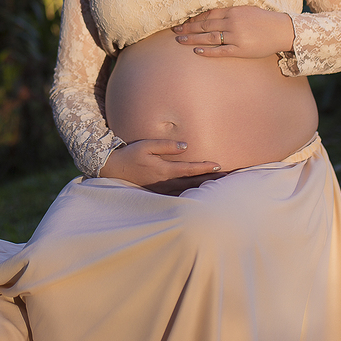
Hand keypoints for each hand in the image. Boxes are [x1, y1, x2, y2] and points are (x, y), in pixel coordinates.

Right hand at [99, 139, 223, 194]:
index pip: (190, 170)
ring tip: (218, 185)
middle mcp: (165, 183)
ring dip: (203, 188)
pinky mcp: (158, 194)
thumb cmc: (130, 155)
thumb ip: (166, 145)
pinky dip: (192, 193)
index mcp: (164, 170)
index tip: (218, 165)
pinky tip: (200, 192)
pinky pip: (179, 195)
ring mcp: (162, 190)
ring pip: (188, 191)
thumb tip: (185, 146)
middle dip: (210, 180)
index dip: (205, 168)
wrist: (113, 170)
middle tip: (227, 178)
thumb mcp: (146, 145)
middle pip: (193, 183)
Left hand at [172, 6, 294, 58]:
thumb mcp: (246, 10)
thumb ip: (230, 12)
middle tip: (174, 31)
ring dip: (192, 39)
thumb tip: (212, 14)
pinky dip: (208, 50)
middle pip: (204, 26)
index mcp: (233, 11)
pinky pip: (221, 50)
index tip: (182, 21)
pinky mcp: (241, 49)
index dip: (193, 19)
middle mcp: (232, 23)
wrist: (282, 30)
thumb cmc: (264, 20)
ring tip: (179, 41)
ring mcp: (236, 37)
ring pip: (209, 37)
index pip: (208, 15)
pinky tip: (196, 50)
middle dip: (188, 28)